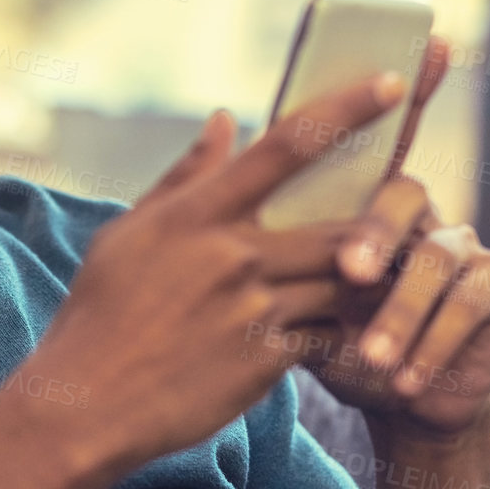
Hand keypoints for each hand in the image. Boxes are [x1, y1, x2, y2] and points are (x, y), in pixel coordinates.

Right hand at [20, 72, 409, 474]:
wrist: (87, 405)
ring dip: (362, 280)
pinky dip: (337, 329)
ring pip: (343, 280)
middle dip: (378, 224)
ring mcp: (252, 308)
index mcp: (196, 213)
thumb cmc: (100, 314)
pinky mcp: (266, 361)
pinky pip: (328, 333)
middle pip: (339, 223)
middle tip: (402, 220)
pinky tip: (329, 331)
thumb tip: (223, 119)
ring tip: (375, 280)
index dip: (347, 109)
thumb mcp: (129, 235)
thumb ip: (185, 177)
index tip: (391, 83)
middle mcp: (231, 254)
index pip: (286, 144)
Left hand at [302, 181, 489, 440]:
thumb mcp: (303, 321)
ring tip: (376, 358)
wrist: (402, 403)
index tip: (299, 230)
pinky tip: (406, 381)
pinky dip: (435, 344)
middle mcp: (418, 214)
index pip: (354, 174)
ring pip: (437, 258)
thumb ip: (278, 286)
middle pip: (405, 195)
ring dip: (404, 313)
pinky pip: (469, 302)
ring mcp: (463, 243)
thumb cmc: (343, 349)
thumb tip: (234, 267)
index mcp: (365, 209)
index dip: (331, 187)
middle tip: (351, 273)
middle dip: (376, 232)